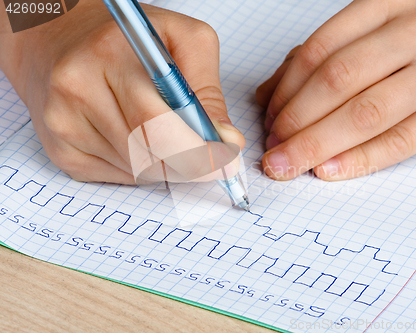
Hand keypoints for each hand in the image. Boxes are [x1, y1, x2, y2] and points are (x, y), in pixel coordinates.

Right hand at [0, 0, 243, 183]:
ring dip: (167, 165)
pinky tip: (140, 141)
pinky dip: (142, 168)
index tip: (225, 163)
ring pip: (137, 170)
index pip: (157, 123)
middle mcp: (77, 91)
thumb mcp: (181, 39)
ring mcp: (64, 125)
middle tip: (212, 162)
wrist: (59, 39)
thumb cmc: (124, 39)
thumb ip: (208, 90)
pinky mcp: (61, 151)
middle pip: (147, 154)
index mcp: (109, 56)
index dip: (197, 152)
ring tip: (172, 138)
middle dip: (189, 165)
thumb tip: (227, 140)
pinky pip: (119, 177)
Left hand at [256, 0, 415, 180]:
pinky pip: (402, 140)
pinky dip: (360, 159)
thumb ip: (324, 57)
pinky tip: (330, 170)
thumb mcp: (380, 32)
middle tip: (272, 150)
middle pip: (339, 81)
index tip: (268, 121)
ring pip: (367, 112)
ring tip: (290, 164)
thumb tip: (268, 96)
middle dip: (295, 122)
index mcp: (388, 4)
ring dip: (318, 144)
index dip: (286, 91)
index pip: (320, 50)